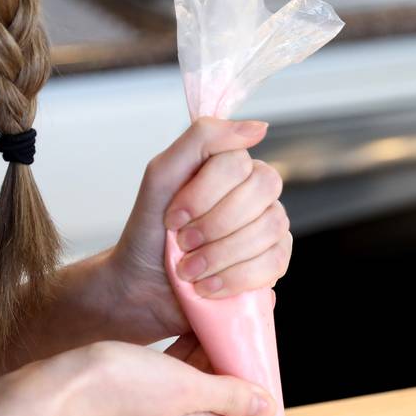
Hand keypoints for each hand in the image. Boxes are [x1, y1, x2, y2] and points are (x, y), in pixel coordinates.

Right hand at [37, 340, 275, 415]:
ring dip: (203, 367)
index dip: (257, 403)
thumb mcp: (185, 387)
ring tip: (210, 332)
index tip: (260, 369)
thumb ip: (228, 396)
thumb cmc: (116, 388)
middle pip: (217, 410)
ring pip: (189, 397)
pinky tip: (177, 339)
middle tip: (237, 339)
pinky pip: (163, 389)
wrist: (52, 393)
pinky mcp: (125, 409)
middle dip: (229, 377)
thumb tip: (268, 410)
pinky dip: (176, 367)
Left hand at [108, 118, 294, 340]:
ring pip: (270, 227)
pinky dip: (234, 278)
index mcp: (232, 166)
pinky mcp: (273, 264)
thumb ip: (201, 139)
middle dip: (215, 223)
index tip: (173, 217)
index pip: (239, 162)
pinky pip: (274, 263)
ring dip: (221, 254)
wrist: (141, 285)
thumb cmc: (150, 231)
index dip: (204, 193)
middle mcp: (256, 193)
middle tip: (183, 243)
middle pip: (262, 189)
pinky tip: (208, 287)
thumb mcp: (162, 176)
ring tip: (190, 270)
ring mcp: (269, 227)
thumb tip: (259, 128)